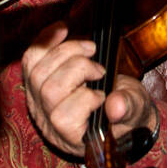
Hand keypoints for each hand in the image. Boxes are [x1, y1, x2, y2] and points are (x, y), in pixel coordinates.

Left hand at [22, 24, 156, 155]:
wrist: (116, 106)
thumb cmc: (125, 111)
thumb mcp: (135, 112)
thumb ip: (129, 108)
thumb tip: (117, 105)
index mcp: (73, 137)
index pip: (62, 118)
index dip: (85, 99)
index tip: (104, 94)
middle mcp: (49, 122)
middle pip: (48, 90)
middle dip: (77, 69)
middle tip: (99, 68)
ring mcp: (38, 102)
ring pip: (37, 72)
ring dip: (65, 52)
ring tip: (88, 49)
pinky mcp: (35, 82)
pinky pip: (30, 58)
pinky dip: (46, 40)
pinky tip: (63, 30)